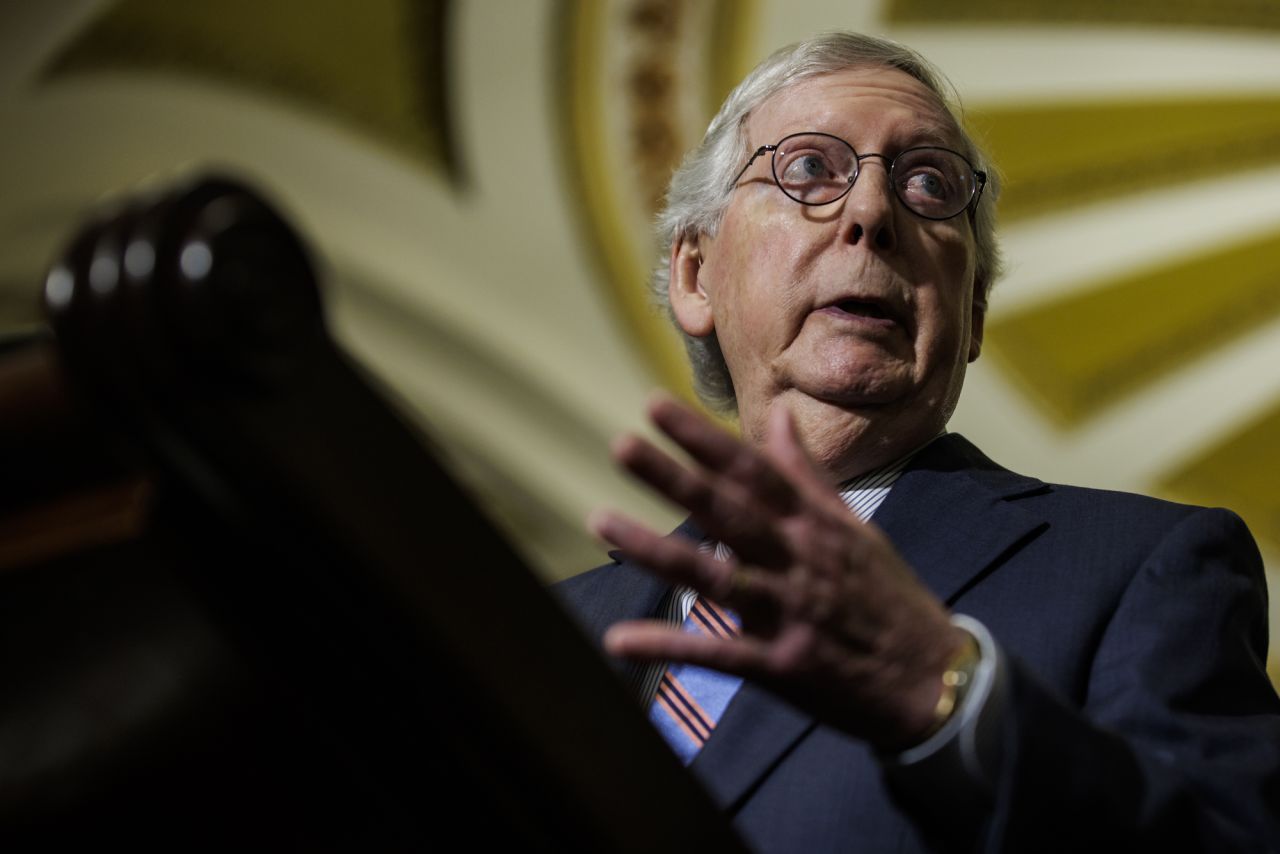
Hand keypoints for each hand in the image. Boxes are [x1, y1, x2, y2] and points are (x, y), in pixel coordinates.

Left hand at [590, 396, 968, 750]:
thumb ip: (807, 476)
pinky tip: (619, 641)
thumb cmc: (889, 598)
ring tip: (602, 521)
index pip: (752, 471)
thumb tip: (779, 418)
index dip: (703, 438)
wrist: (933, 681)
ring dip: (655, 549)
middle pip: (729, 512)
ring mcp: (788, 612)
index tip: (656, 404)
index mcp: (813, 525)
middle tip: (622, 445)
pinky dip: (668, 647)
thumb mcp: (855, 529)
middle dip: (674, 477)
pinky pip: (716, 654)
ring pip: (714, 575)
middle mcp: (798, 560)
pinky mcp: (781, 665)